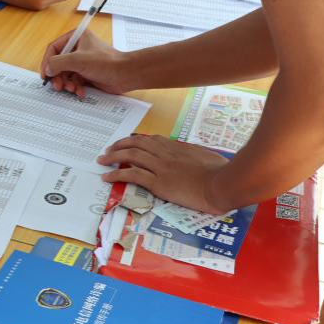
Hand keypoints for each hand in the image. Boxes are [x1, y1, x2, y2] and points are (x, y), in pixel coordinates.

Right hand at [40, 30, 133, 95]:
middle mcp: (78, 48)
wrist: (125, 75)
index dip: (47, 62)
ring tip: (71, 89)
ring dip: (66, 84)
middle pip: (58, 63)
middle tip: (57, 86)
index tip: (45, 75)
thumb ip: (58, 62)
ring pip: (65, 74)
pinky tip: (80, 92)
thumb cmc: (106, 62)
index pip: (54, 48)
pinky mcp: (87, 73)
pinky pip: (74, 81)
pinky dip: (75, 88)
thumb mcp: (78, 60)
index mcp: (76, 37)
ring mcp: (82, 61)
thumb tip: (48, 68)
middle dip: (58, 77)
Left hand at [97, 134, 229, 213]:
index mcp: (177, 147)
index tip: (128, 143)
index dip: (136, 141)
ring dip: (113, 157)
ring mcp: (160, 167)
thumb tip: (194, 157)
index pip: (151, 140)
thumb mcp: (206, 157)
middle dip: (120, 145)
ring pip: (130, 156)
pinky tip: (107, 176)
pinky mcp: (158, 183)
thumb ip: (195, 155)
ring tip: (102, 160)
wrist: (221, 184)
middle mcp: (165, 154)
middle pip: (136, 143)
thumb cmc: (220, 172)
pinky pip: (132, 175)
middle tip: (109, 149)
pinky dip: (116, 174)